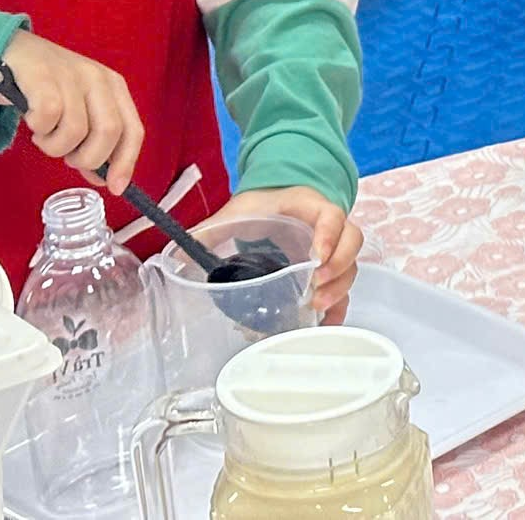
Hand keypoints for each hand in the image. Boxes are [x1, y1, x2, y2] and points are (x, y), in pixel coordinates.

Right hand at [0, 32, 145, 194]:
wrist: (8, 54)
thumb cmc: (46, 88)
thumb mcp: (79, 110)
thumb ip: (93, 141)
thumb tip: (105, 179)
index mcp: (113, 87)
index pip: (133, 130)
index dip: (126, 162)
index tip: (115, 187)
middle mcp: (97, 78)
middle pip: (109, 132)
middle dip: (86, 158)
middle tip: (66, 155)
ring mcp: (71, 74)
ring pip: (75, 130)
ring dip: (55, 146)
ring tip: (44, 135)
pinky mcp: (43, 75)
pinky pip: (48, 116)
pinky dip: (39, 128)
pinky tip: (32, 120)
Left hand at [204, 188, 362, 322]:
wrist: (271, 200)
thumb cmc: (258, 206)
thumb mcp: (236, 213)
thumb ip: (209, 231)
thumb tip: (173, 256)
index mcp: (309, 207)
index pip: (331, 216)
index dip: (329, 236)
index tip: (314, 259)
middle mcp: (328, 228)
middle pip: (351, 243)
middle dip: (338, 269)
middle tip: (316, 290)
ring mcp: (331, 250)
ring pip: (350, 266)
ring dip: (339, 289)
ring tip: (317, 308)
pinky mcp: (327, 271)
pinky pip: (342, 288)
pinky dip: (338, 306)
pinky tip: (324, 324)